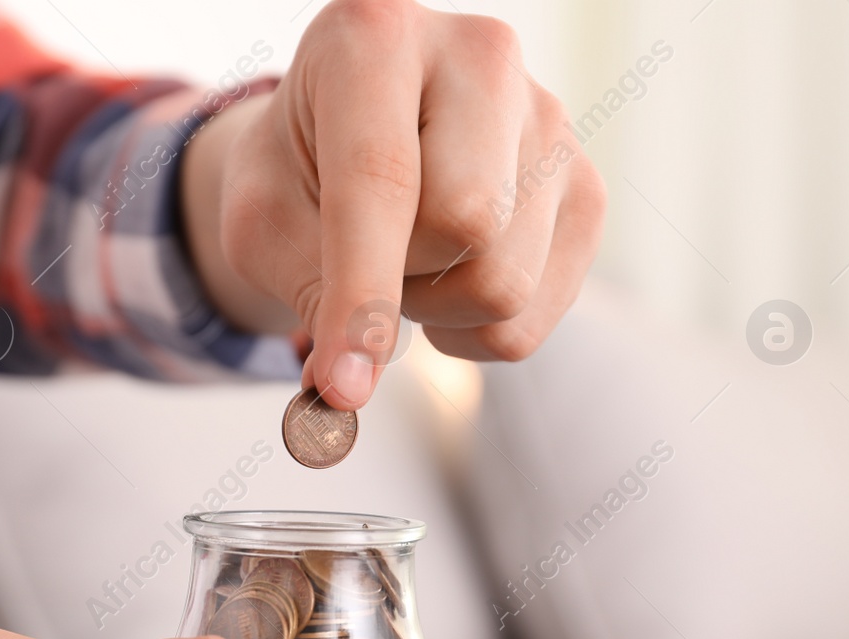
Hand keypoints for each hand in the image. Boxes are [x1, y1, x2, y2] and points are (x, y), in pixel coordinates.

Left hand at [182, 0, 606, 408]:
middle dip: (400, 280)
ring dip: (434, 309)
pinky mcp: (585, 185)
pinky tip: (447, 280)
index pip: (381, 180)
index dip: (361, 292)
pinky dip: (475, 331)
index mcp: (375, 36)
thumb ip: (303, 292)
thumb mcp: (263, 221)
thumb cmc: (296, 174)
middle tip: (361, 260)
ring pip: (505, 280)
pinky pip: (534, 316)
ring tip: (405, 261)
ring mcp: (548, 117)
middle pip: (467, 225)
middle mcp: (479, 53)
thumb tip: (345, 392)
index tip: (342, 382)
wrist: (343, 146)